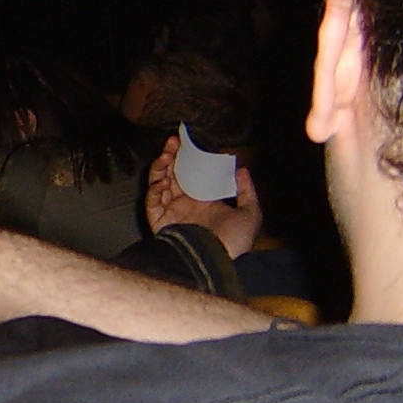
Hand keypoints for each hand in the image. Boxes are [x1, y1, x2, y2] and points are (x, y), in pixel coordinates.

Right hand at [145, 138, 262, 258]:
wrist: (215, 260)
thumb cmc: (234, 241)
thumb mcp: (250, 213)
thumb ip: (247, 191)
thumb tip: (241, 169)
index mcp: (204, 201)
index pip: (192, 174)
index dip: (188, 158)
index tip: (187, 143)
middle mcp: (186, 205)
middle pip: (173, 175)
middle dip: (172, 157)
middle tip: (173, 142)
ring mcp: (171, 213)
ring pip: (159, 184)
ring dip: (161, 168)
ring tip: (166, 155)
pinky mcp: (159, 222)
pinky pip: (153, 201)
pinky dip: (155, 189)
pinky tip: (162, 180)